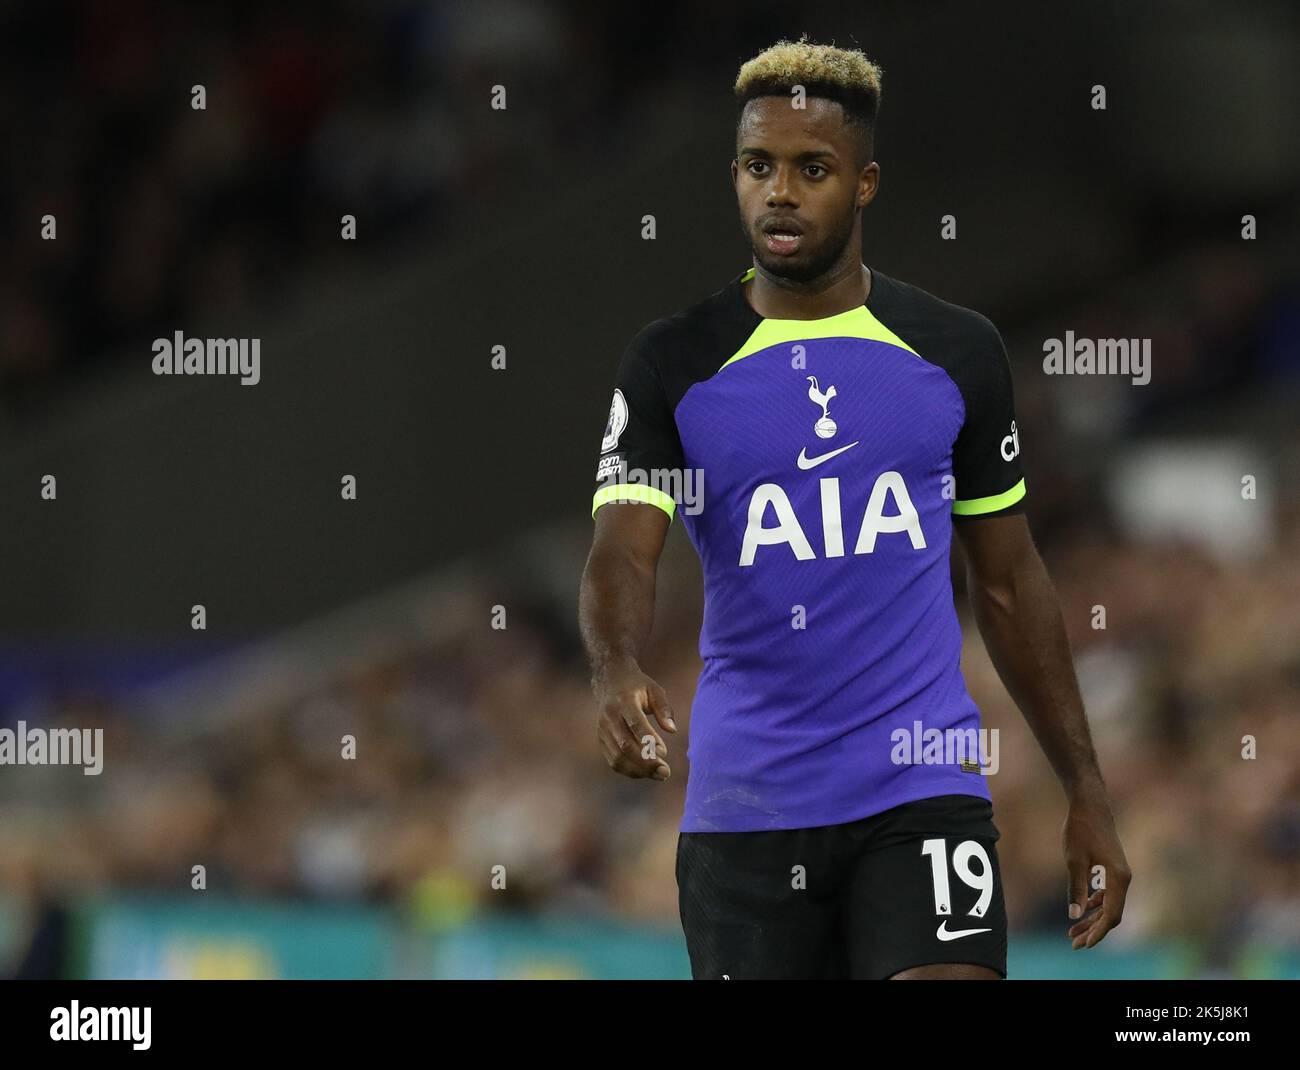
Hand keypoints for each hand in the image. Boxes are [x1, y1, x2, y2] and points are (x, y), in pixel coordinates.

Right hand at [592, 660, 677, 780]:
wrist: (610, 681)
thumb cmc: (637, 686)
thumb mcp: (654, 690)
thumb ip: (664, 709)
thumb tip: (672, 730)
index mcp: (624, 701)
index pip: (635, 724)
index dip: (649, 740)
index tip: (664, 753)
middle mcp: (610, 717)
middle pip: (625, 745)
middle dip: (646, 762)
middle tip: (665, 772)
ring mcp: (603, 730)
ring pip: (618, 757)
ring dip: (639, 770)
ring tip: (659, 775)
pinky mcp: (601, 740)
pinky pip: (613, 761)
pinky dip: (630, 770)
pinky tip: (646, 772)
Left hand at [1062, 791, 1131, 948]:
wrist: (1090, 805)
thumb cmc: (1081, 829)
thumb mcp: (1074, 860)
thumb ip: (1076, 889)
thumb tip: (1074, 915)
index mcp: (1119, 878)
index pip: (1112, 915)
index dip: (1098, 932)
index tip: (1083, 944)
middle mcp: (1124, 878)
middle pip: (1112, 913)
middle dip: (1094, 930)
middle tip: (1074, 943)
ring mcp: (1120, 873)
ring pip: (1109, 904)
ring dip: (1093, 918)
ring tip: (1073, 931)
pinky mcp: (1113, 868)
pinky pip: (1108, 893)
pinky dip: (1096, 903)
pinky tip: (1083, 909)